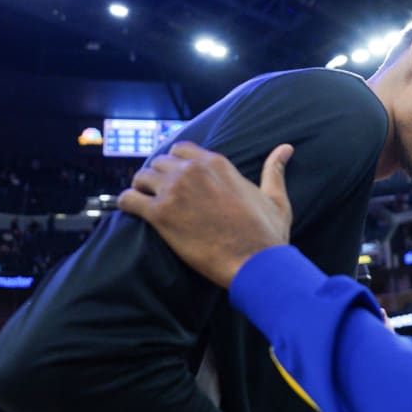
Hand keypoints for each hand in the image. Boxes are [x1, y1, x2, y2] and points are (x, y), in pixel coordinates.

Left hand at [117, 141, 292, 287]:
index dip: (176, 162)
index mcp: (216, 164)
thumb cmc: (267, 234)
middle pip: (159, 161)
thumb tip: (285, 148)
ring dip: (141, 188)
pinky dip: (126, 204)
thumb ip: (274, 170)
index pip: (182, 149)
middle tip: (159, 193)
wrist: (255, 263)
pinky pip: (128, 199)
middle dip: (158, 176)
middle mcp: (192, 171)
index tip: (176, 177)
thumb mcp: (275, 198)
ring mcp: (174, 192)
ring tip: (144, 201)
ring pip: (141, 177)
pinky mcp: (160, 215)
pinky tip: (131, 211)